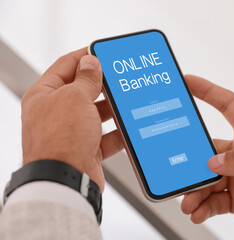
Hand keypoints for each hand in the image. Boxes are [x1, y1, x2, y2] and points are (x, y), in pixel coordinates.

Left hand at [21, 48, 123, 191]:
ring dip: (113, 109)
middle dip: (104, 85)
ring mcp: (72, 131)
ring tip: (129, 102)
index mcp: (45, 94)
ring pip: (97, 113)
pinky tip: (130, 128)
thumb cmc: (61, 140)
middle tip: (122, 78)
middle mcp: (56, 112)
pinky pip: (106, 136)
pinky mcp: (86, 149)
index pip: (67, 65)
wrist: (64, 181)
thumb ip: (86, 79)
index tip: (105, 52)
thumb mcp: (75, 98)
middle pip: (84, 90)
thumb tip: (91, 62)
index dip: (86, 56)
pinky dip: (119, 133)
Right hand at [181, 75, 233, 239]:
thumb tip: (214, 161)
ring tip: (190, 202)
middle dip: (191, 161)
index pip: (230, 105)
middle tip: (180, 171)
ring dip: (195, 190)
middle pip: (207, 149)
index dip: (209, 91)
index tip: (188, 82)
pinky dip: (202, 205)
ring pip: (206, 177)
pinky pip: (212, 199)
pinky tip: (198, 211)